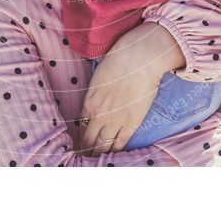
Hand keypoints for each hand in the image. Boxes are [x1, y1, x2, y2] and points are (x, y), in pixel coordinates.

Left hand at [78, 24, 182, 156]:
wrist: (139, 60)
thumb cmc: (118, 62)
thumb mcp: (97, 78)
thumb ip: (94, 95)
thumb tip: (93, 105)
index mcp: (89, 103)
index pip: (81, 128)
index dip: (80, 139)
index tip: (80, 145)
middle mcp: (99, 116)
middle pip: (90, 140)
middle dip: (87, 150)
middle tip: (86, 158)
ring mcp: (116, 121)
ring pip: (104, 146)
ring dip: (100, 154)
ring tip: (98, 160)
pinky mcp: (132, 123)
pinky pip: (121, 143)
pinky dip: (116, 151)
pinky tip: (113, 155)